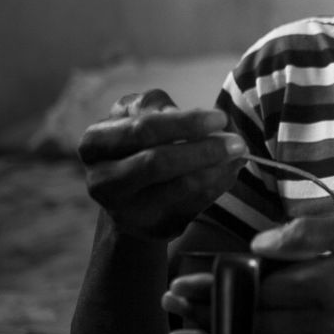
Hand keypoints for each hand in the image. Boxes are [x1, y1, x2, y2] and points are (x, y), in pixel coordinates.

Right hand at [77, 89, 245, 240]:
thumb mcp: (138, 113)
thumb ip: (156, 105)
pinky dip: (217, 186)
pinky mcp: (152, 229)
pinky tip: (230, 172)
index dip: (185, 123)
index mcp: (95, 143)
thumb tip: (188, 117)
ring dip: (217, 169)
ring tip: (239, 155)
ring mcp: (126, 211)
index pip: (143, 129)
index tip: (220, 117)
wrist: (132, 194)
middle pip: (158, 163)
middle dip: (204, 150)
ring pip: (179, 188)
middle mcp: (102, 181)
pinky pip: (193, 206)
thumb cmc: (139, 142)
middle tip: (238, 142)